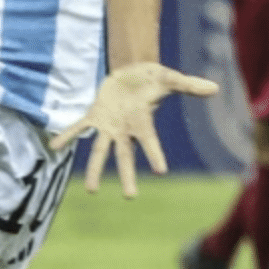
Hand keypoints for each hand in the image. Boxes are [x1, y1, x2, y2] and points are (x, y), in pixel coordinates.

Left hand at [48, 61, 218, 195]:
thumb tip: (214, 87)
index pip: (151, 142)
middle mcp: (125, 130)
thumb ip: (189, 85)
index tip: (160, 171)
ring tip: (90, 189)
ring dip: (94, 168)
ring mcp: (108, 125)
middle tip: (129, 197)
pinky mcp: (95, 115)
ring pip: (99, 150)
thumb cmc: (153, 78)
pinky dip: (67, 135)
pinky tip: (54, 146)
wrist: (132, 71)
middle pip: (125, 156)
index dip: (156, 155)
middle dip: (126, 175)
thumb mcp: (170, 79)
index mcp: (143, 124)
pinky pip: (78, 127)